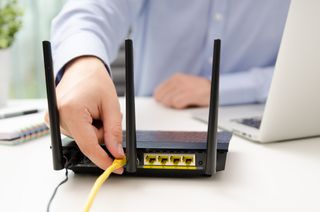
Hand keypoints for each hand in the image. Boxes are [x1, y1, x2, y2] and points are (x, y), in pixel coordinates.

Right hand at [45, 56, 124, 172]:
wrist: (82, 68)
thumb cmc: (96, 81)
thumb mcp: (112, 106)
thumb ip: (114, 132)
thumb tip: (116, 153)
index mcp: (71, 111)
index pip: (88, 145)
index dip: (103, 159)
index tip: (116, 167)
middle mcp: (56, 116)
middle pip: (87, 142)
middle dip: (101, 133)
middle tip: (105, 115)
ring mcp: (52, 118)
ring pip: (83, 138)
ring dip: (94, 129)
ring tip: (95, 110)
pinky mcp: (52, 119)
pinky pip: (76, 132)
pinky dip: (86, 127)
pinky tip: (87, 113)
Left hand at [154, 73, 210, 108]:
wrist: (216, 89)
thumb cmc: (197, 91)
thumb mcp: (183, 87)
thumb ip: (171, 91)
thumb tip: (157, 100)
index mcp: (175, 78)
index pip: (158, 92)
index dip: (161, 101)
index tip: (167, 104)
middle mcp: (179, 80)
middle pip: (162, 98)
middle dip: (167, 104)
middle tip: (177, 104)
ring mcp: (185, 86)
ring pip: (168, 101)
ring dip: (174, 106)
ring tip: (184, 104)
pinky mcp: (191, 93)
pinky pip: (177, 103)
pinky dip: (180, 106)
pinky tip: (186, 105)